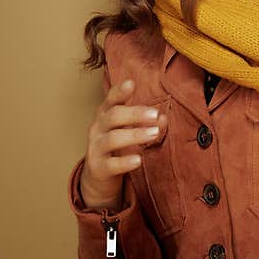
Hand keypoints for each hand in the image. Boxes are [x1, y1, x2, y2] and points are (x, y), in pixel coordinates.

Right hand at [78, 79, 165, 210]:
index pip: (110, 100)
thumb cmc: (117, 146)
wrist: (98, 175)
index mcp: (105, 115)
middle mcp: (97, 129)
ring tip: (154, 133)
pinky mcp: (97, 168)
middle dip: (135, 114)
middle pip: (113, 116)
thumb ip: (145, 122)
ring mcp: (95, 148)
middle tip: (155, 114)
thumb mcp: (129, 130)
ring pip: (112, 139)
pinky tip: (138, 159)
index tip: (131, 83)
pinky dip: (125, 162)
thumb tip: (163, 117)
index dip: (119, 91)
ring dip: (135, 135)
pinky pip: (111, 164)